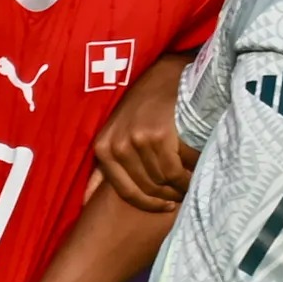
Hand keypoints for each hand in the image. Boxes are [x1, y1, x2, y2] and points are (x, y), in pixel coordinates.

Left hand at [94, 70, 193, 211]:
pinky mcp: (158, 136)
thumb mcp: (117, 132)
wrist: (169, 76)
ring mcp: (137, 139)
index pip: (126, 191)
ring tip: (190, 183)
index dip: (149, 203)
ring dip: (179, 187)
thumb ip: (103, 166)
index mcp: (104, 147)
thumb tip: (87, 201)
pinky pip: (175, 172)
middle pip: (147, 188)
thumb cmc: (147, 107)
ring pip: (162, 181)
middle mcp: (117, 145)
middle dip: (167, 196)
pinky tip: (195, 173)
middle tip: (183, 194)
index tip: (165, 205)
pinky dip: (187, 177)